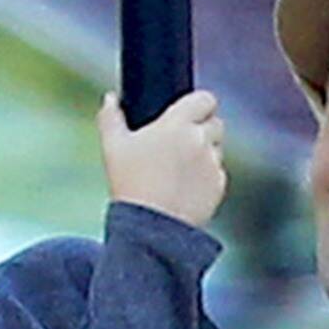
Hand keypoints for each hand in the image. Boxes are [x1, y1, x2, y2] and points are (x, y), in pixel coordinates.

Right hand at [98, 90, 226, 226]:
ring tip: (181, 171)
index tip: (188, 115)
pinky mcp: (218, 187)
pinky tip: (186, 189)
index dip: (198, 106)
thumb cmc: (130, 186)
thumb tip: (110, 99)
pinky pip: (218, 175)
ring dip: (206, 155)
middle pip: (215, 124)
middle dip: (203, 130)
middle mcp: (200, 141)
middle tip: (181, 145)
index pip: (205, 99)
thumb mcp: (113, 148)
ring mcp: (212, 165)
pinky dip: (207, 179)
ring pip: (217, 150)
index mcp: (178, 124)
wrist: (150, 228)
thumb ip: (110, 117)